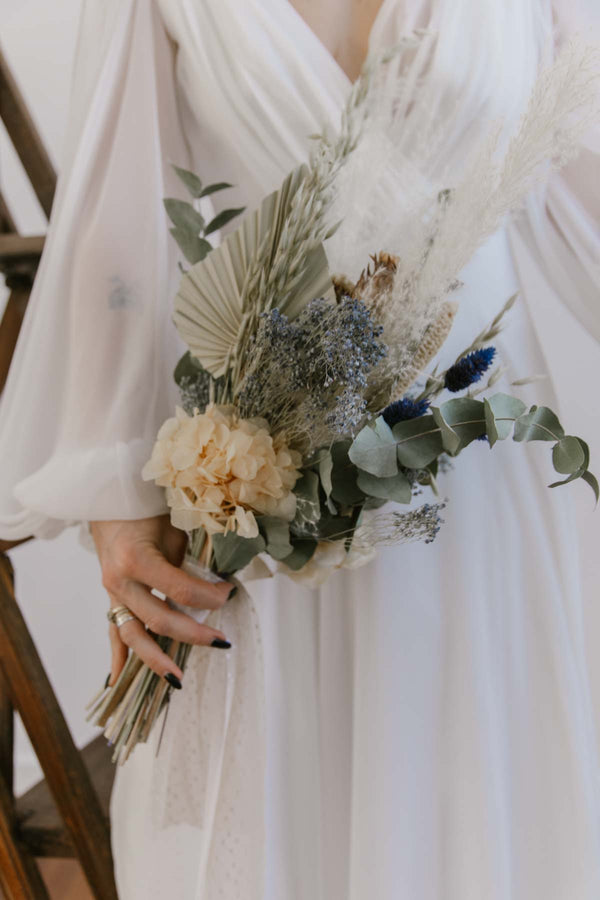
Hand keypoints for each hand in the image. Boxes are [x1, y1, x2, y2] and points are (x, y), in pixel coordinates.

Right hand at [90, 515, 231, 687]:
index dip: (209, 597)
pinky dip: (118, 658)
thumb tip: (218, 588)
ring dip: (156, 659)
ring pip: (133, 636)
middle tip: (221, 640)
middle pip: (159, 619)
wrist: (109, 500)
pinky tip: (118, 682)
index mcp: (136, 559)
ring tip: (178, 680)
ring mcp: (112, 593)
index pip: (180, 590)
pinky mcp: (111, 599)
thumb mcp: (172, 529)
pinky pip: (114, 633)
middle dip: (193, 634)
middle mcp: (120, 581)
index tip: (229, 593)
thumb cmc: (146, 510)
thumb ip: (189, 562)